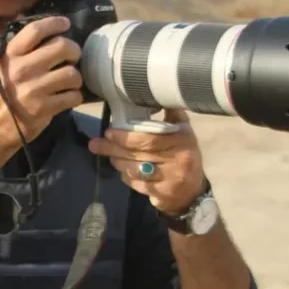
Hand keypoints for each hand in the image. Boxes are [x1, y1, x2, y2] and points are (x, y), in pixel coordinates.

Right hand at [0, 15, 84, 153]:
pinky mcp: (44, 109)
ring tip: (69, 81)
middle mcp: (22, 70)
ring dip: (75, 77)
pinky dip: (75, 97)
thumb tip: (25, 21)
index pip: (35, 31)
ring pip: (71, 73)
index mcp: (9, 56)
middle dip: (74, 50)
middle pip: (61, 47)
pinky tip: (68, 97)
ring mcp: (34, 90)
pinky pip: (72, 97)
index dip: (55, 23)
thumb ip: (10, 48)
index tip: (65, 24)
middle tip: (73, 56)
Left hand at [87, 108, 207, 214]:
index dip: (126, 136)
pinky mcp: (162, 195)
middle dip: (114, 148)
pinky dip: (126, 178)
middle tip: (96, 144)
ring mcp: (170, 179)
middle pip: (139, 154)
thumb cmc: (183, 156)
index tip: (108, 132)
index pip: (150, 138)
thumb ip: (171, 116)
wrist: (192, 191)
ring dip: (118, 162)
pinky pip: (138, 185)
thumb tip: (155, 94)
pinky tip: (123, 172)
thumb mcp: (183, 133)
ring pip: (136, 170)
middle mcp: (178, 160)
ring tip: (110, 156)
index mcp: (182, 140)